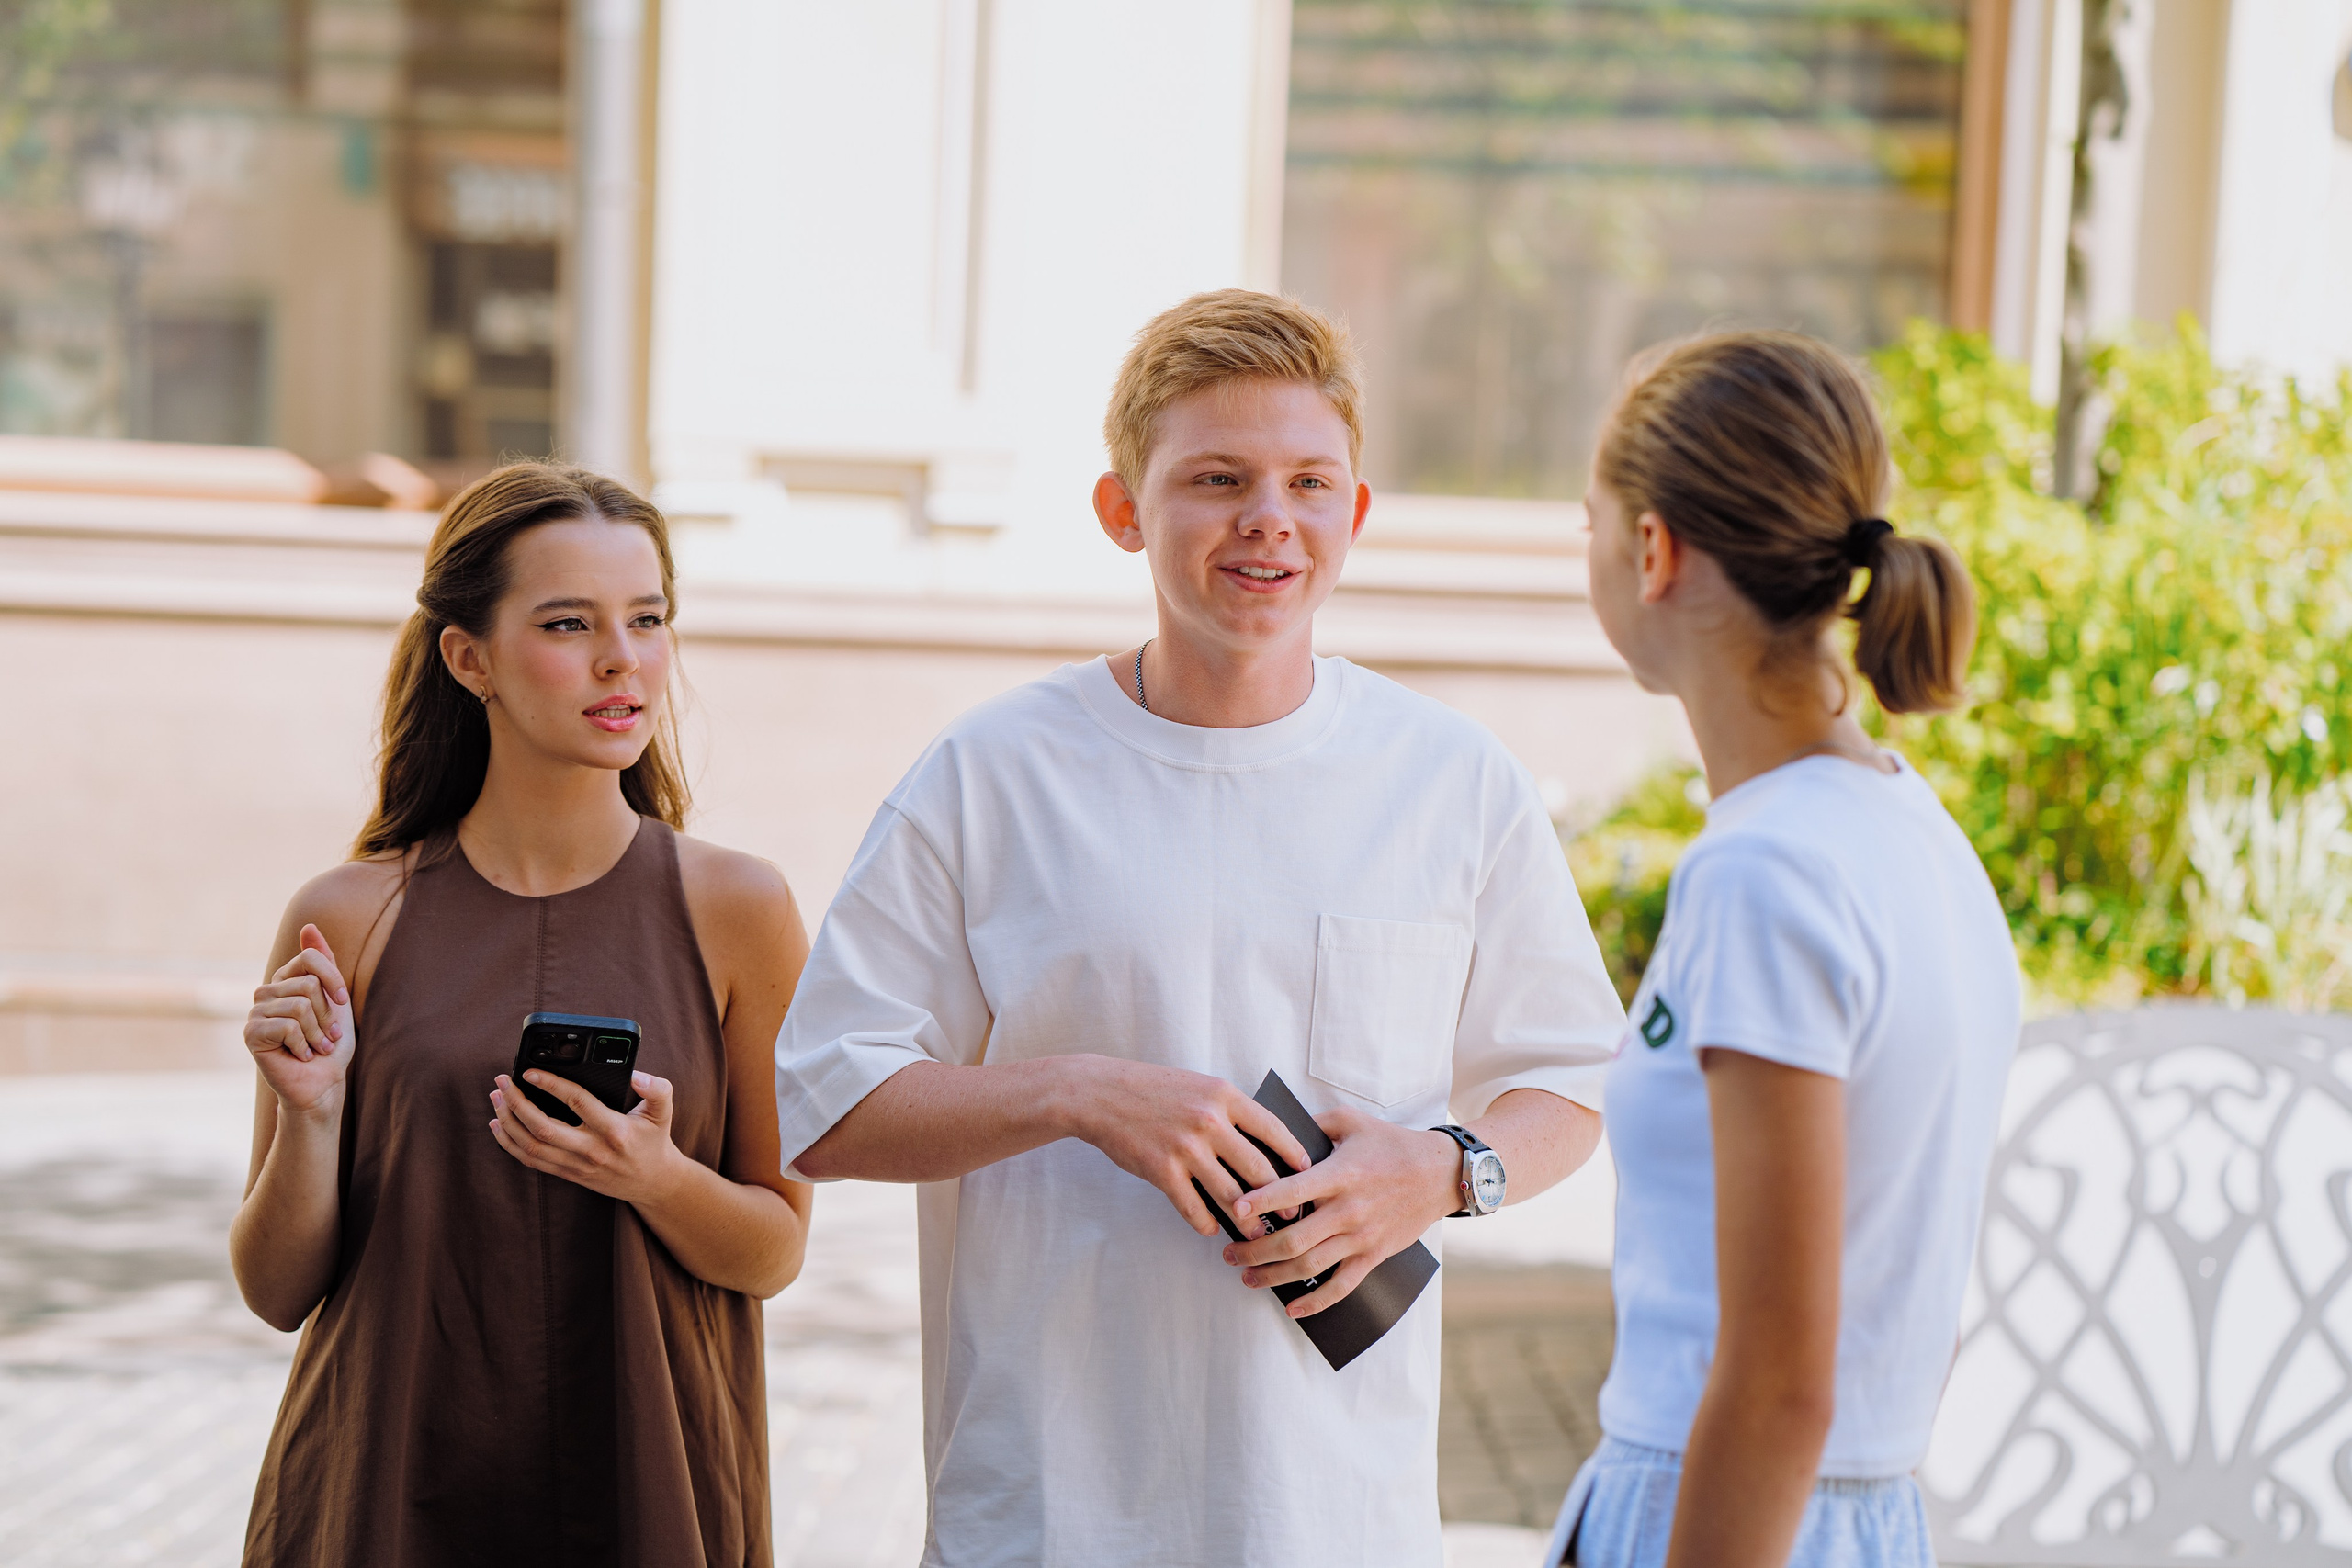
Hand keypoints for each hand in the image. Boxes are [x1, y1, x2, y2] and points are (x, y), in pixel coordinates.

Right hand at [243, 924, 354, 1116]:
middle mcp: (266, 991)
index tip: (342, 1002)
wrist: (322, 1084)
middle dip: (327, 1015)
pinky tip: (300, 1056)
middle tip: (326, 1036)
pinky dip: (304, 1044)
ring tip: (315, 1047)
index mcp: (285, 980)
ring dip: (318, 1033)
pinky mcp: (251, 1034)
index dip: (333, 979)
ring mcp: (255, 1012)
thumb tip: (309, 926)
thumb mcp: (334, 999)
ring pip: (300, 1005)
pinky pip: (288, 1026)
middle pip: (308, 984)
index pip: (311, 957)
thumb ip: (322, 963)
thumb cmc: (329, 1043)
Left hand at [489, 1068, 687, 1204]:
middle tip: (502, 1081)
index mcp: (614, 1130)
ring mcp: (576, 1165)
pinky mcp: (567, 1174)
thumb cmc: (654, 1141)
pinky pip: (531, 1160)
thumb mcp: (663, 1112)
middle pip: (543, 1128)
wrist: (652, 1183)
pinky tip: (498, 1124)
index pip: (577, 1102)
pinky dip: (509, 1143)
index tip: (530, 1071)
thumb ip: (657, 1089)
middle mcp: (591, 1150)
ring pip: (531, 1146)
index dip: (551, 1085)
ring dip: (508, 1122)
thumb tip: (637, 1075)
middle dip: (517, 1103)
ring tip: (496, 1098)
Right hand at [1056, 1056, 1314, 1239]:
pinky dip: (1206, 1223)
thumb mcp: (1199, 1088)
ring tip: (1259, 1233)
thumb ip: (1230, 1113)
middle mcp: (1210, 1121)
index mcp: (1224, 1096)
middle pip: (1260, 1169)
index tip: (1310, 1175)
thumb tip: (1263, 1150)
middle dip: (1281, 1198)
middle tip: (1293, 1215)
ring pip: (1232, 1196)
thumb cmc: (1155, 1090)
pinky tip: (1211, 1229)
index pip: (1274, 1130)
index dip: (1296, 1156)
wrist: (1100, 1093)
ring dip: (1249, 1221)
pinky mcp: (1162, 1171)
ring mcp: (1186, 1148)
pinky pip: (1194, 1208)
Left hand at [1223, 1106, 1460, 1316]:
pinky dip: (1315, 1301)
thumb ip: (1313, 1124)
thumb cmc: (1392, 1143)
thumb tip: (1275, 1128)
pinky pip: (1342, 1286)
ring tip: (1246, 1278)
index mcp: (1340, 1173)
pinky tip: (1291, 1307)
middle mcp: (1348, 1209)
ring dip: (1272, 1276)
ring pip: (1310, 1266)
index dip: (1261, 1201)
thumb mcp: (1351, 1121)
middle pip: (1293, 1239)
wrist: (1440, 1172)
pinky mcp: (1374, 1255)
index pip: (1292, 1190)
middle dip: (1254, 1250)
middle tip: (1228, 1253)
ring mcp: (1361, 1236)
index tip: (1234, 1209)